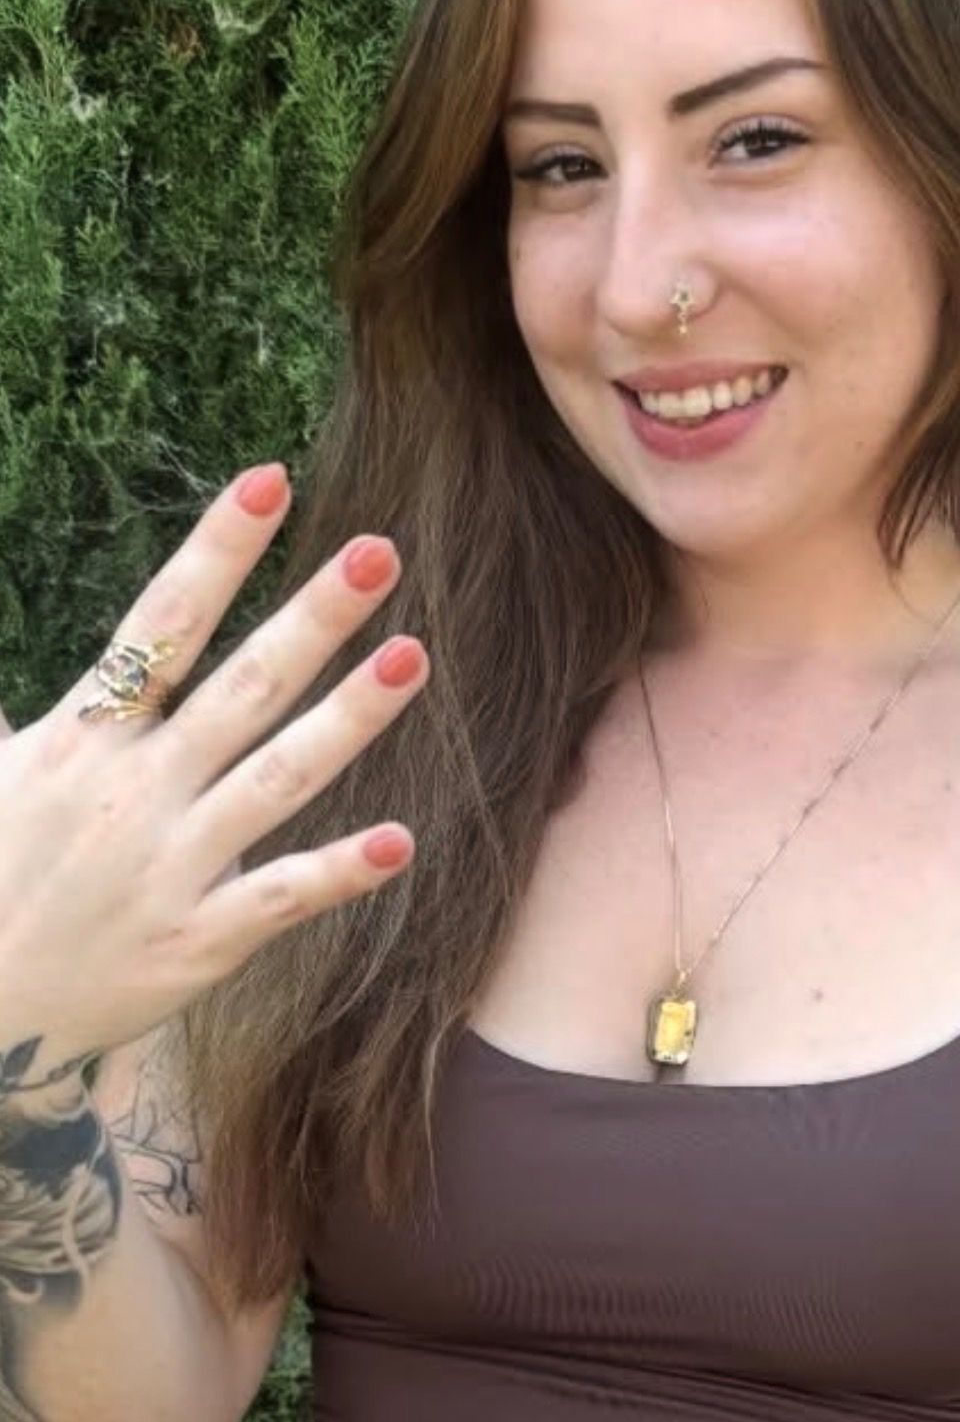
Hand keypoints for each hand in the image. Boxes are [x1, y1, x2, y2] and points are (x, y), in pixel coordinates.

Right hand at [0, 463, 428, 1089]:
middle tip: (379, 550)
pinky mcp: (199, 940)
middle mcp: (137, 790)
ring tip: (414, 656)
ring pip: (278, 778)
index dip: (218, 550)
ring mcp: (173, 865)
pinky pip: (279, 897)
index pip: (161, 623)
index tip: (271, 481)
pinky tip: (400, 843)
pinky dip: (337, 871)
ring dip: (349, 718)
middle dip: (311, 616)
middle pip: (239, 685)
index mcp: (83, 737)